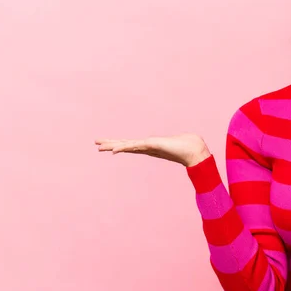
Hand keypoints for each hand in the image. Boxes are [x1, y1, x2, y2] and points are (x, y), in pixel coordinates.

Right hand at [95, 133, 210, 166]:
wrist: (194, 150)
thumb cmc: (189, 145)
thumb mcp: (178, 140)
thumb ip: (179, 141)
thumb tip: (181, 139)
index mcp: (151, 145)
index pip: (132, 144)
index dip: (120, 144)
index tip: (109, 145)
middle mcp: (148, 147)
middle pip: (126, 145)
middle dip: (111, 144)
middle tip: (96, 144)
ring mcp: (148, 147)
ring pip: (127, 146)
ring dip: (113, 146)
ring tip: (100, 147)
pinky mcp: (152, 146)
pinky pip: (134, 146)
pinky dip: (124, 148)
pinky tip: (115, 150)